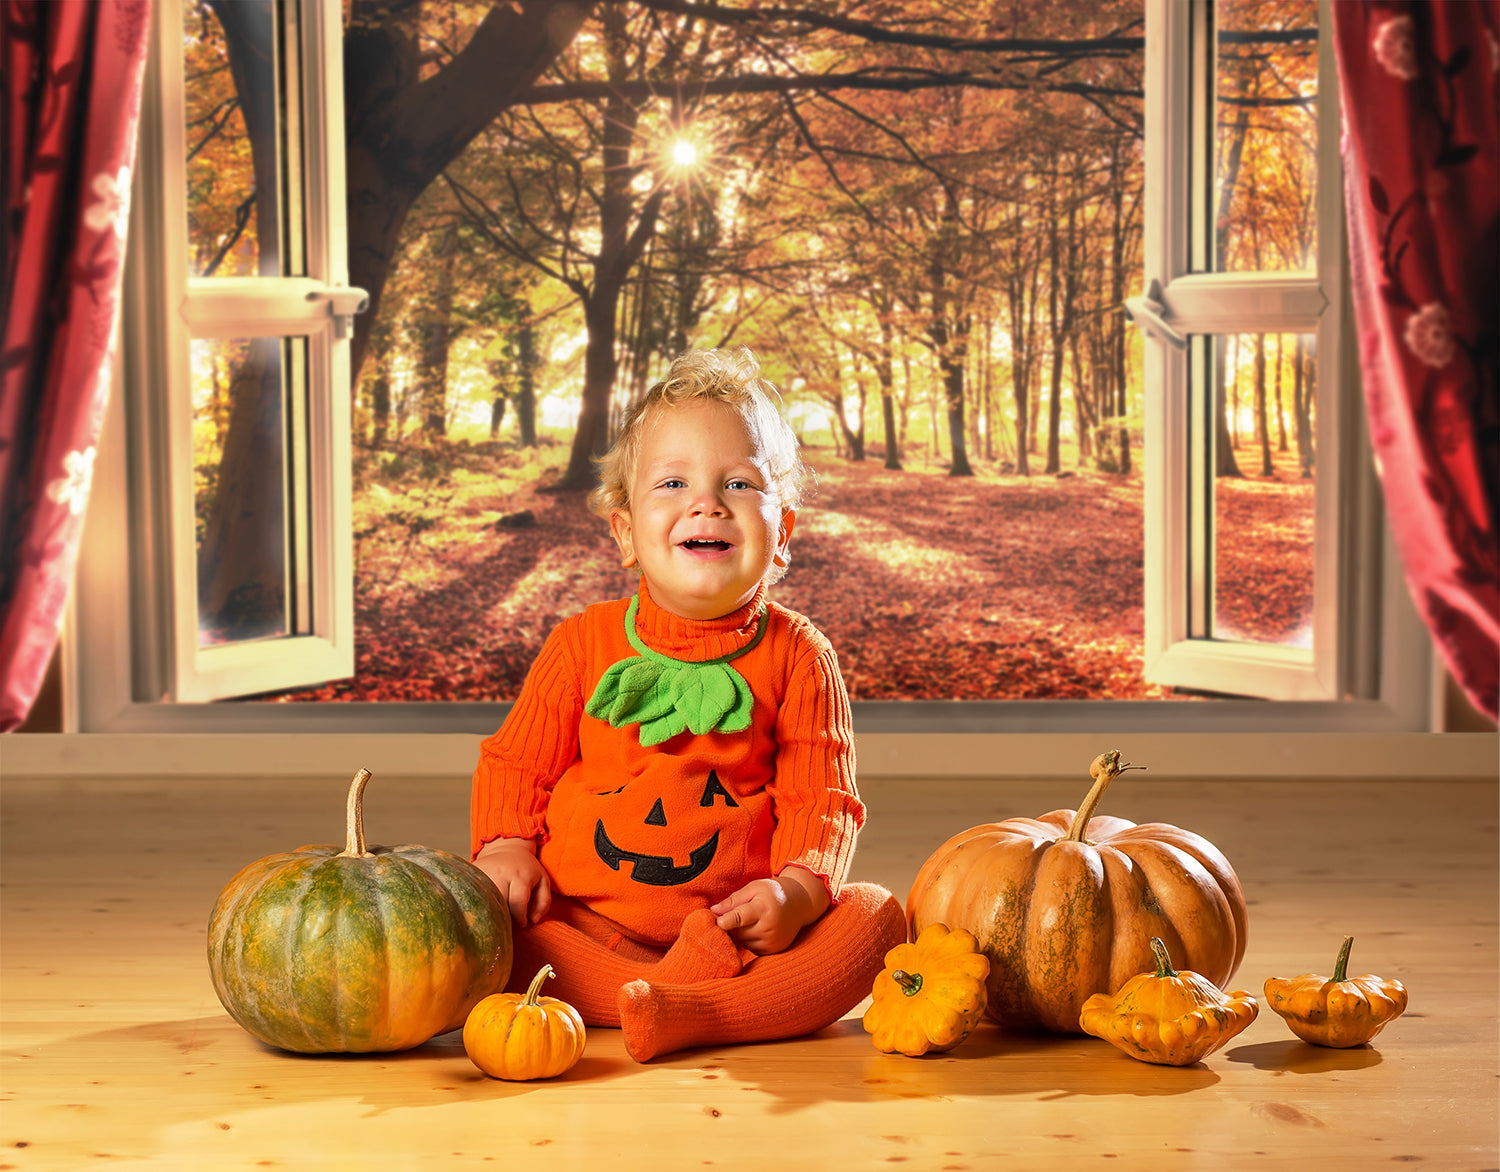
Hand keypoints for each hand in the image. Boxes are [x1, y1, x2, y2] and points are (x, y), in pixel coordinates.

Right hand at [473, 837, 551, 927]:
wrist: (507, 848)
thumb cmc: (526, 870)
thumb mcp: (542, 881)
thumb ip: (544, 902)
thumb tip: (533, 921)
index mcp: (520, 875)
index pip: (518, 902)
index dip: (520, 918)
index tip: (521, 923)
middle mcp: (501, 873)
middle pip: (498, 903)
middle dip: (503, 916)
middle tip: (508, 921)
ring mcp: (484, 872)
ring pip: (483, 901)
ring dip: (489, 911)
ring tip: (496, 913)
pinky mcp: (472, 872)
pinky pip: (472, 893)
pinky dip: (476, 903)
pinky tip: (483, 905)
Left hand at [710, 869, 829, 954]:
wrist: (800, 903)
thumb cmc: (773, 892)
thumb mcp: (754, 888)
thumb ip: (733, 900)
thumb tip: (713, 910)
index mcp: (763, 909)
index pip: (740, 918)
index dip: (725, 922)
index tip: (715, 922)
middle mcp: (769, 928)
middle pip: (737, 932)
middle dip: (730, 925)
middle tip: (733, 914)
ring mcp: (772, 942)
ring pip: (742, 942)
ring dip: (739, 933)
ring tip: (749, 919)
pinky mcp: (773, 951)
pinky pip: (751, 949)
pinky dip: (749, 940)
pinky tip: (756, 928)